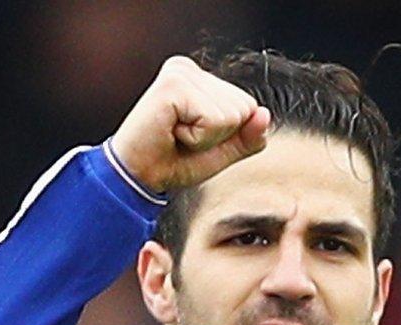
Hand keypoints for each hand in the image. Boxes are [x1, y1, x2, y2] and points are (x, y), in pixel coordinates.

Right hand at [108, 56, 270, 194]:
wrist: (135, 177)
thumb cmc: (171, 163)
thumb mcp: (219, 153)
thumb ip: (246, 137)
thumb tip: (265, 114)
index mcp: (200, 79)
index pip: (247, 106)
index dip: (225, 135)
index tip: (190, 139)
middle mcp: (190, 70)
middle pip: (244, 107)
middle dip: (219, 136)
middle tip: (181, 139)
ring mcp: (181, 74)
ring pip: (232, 114)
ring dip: (206, 138)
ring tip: (175, 136)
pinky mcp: (174, 85)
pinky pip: (214, 119)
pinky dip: (198, 137)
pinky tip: (171, 132)